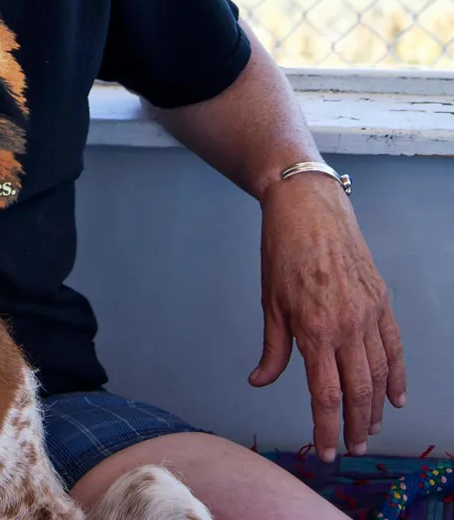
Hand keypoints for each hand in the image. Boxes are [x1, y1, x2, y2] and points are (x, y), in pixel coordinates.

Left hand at [249, 174, 405, 461]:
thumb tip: (260, 380)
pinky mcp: (381, 300)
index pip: (325, 394)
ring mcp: (368, 313)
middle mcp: (346, 326)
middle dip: (355, 426)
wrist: (307, 207)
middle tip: (352, 448)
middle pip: (358, 391)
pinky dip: (398, 375)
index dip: (326, 429)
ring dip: (376, 407)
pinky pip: (395, 347)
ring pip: (380, 374)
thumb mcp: (269, 301)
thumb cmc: (282, 251)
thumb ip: (272, 348)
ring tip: (369, 429)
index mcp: (313, 329)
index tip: (325, 452)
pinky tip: (395, 397)